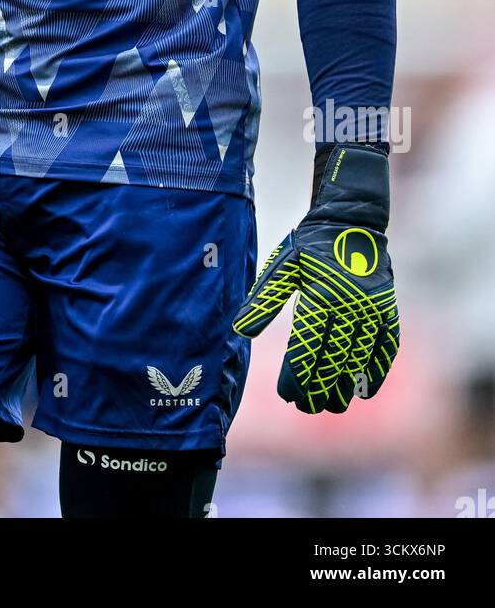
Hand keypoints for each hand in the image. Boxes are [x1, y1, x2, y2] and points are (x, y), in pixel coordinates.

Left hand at [232, 143, 398, 413]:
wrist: (351, 220)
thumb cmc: (309, 245)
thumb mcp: (282, 267)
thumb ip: (264, 301)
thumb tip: (240, 330)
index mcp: (321, 295)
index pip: (307, 348)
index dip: (297, 376)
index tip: (286, 396)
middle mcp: (350, 305)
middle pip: (334, 359)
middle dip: (318, 388)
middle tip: (305, 408)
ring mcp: (373, 309)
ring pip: (359, 359)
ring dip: (345, 386)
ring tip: (330, 406)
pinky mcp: (388, 309)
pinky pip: (386, 347)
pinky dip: (376, 371)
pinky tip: (363, 391)